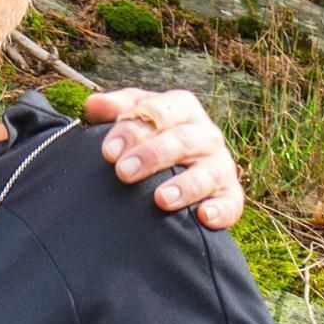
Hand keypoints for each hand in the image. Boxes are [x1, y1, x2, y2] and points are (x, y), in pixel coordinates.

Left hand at [81, 85, 246, 231]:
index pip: (161, 111)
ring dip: (185, 186)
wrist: (181, 173)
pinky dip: (220, 210)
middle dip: (152, 156)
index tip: (108, 151)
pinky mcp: (230, 196)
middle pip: (182, 140)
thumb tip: (92, 106)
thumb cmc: (153, 141)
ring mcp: (220, 166)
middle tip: (123, 173)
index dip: (134, 129)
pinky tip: (203, 217)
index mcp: (182, 110)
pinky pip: (231, 203)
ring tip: (160, 199)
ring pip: (207, 172)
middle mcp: (205, 135)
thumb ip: (117, 110)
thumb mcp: (136, 119)